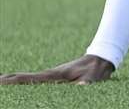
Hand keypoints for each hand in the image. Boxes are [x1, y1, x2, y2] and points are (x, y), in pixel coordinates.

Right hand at [0, 54, 114, 84]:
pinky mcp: (52, 78)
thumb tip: (82, 86)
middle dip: (6, 80)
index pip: (28, 79)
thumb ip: (86, 83)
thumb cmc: (95, 71)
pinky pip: (32, 81)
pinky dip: (20, 81)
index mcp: (52, 76)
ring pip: (25, 79)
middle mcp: (47, 75)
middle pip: (21, 78)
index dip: (13, 81)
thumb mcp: (92, 78)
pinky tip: (16, 84)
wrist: (100, 60)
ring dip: (11, 81)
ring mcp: (49, 76)